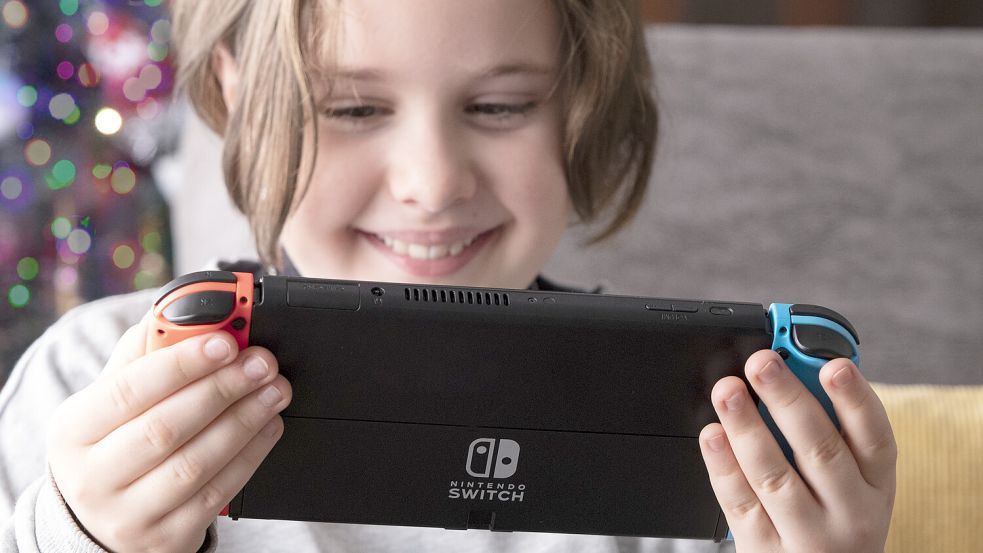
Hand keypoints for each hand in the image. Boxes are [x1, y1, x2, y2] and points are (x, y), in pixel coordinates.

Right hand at [47, 312, 291, 552]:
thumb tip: (182, 308)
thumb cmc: (113, 446)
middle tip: (263, 363)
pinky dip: (251, 455)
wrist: (102, 524)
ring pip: (197, 463)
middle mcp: (93, 478)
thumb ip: (143, 356)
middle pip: (167, 428)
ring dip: (245, 420)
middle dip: (223, 389)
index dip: (182, 364)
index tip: (225, 340)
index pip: (128, 390)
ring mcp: (129, 514)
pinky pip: (218, 493)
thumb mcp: (108, 404)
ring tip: (275, 390)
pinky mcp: (167, 537)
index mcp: (73, 431)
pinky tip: (269, 426)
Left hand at [699, 350, 895, 552]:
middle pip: (820, 450)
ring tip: (728, 391)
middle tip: (762, 362)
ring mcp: (808, 536)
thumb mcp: (853, 485)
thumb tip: (793, 373)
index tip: (834, 365)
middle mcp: (849, 513)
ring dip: (747, 427)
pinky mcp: (765, 550)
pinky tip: (712, 435)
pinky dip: (723, 466)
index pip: (876, 439)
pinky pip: (740, 503)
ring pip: (774, 475)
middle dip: (788, 399)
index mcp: (876, 487)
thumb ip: (831, 435)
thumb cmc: (833, 522)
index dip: (856, 399)